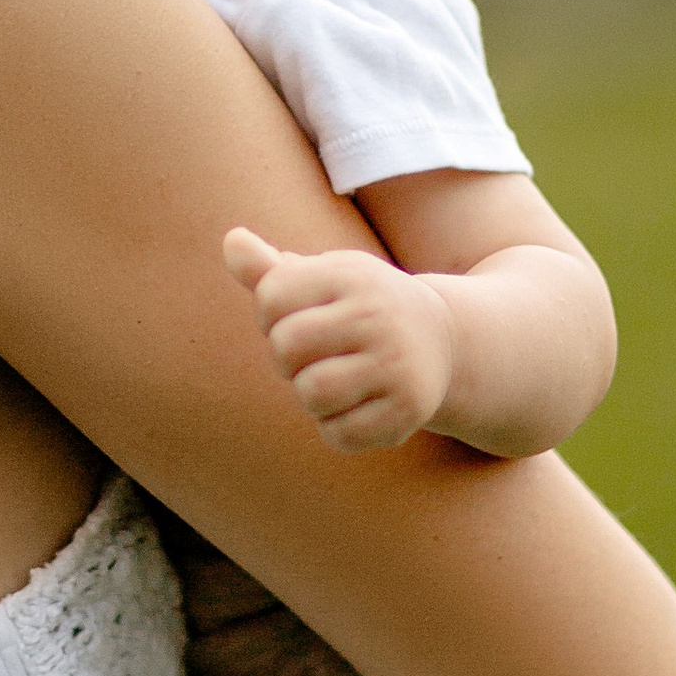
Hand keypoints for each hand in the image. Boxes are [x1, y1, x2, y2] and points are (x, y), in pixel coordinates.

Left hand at [223, 226, 455, 452]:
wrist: (443, 340)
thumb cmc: (361, 306)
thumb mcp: (324, 278)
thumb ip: (269, 270)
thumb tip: (232, 240)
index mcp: (350, 275)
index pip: (271, 296)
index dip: (270, 315)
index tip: (297, 317)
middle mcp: (377, 315)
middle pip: (286, 347)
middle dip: (286, 359)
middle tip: (314, 356)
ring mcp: (397, 363)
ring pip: (311, 393)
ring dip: (310, 395)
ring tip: (333, 381)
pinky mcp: (409, 408)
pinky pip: (340, 434)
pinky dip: (335, 428)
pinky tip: (356, 406)